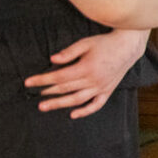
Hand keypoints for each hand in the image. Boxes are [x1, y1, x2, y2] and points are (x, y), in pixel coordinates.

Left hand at [25, 30, 148, 116]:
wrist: (128, 47)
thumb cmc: (105, 43)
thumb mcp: (85, 43)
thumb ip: (68, 52)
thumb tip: (52, 59)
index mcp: (86, 68)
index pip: (59, 76)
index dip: (42, 80)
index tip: (29, 82)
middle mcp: (93, 80)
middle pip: (65, 89)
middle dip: (47, 92)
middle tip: (34, 96)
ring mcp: (101, 87)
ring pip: (77, 99)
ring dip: (59, 104)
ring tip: (44, 106)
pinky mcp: (107, 91)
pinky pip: (96, 105)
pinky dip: (85, 111)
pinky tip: (73, 114)